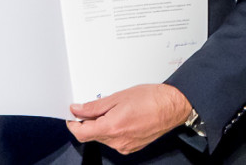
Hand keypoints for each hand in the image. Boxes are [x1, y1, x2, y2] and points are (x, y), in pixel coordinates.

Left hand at [67, 84, 192, 154]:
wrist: (173, 106)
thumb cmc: (151, 98)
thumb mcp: (118, 97)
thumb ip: (95, 106)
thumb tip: (78, 110)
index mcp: (111, 128)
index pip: (81, 133)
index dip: (73, 124)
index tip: (72, 116)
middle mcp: (117, 142)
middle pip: (92, 136)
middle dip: (89, 123)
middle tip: (94, 107)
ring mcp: (125, 147)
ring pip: (104, 138)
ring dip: (102, 126)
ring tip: (114, 110)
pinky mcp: (132, 147)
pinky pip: (115, 141)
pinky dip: (113, 131)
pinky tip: (122, 118)